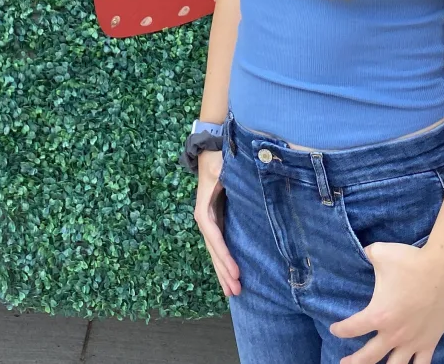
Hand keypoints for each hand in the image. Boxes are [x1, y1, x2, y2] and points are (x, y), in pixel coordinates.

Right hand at [192, 149, 240, 296]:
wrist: (210, 150)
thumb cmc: (217, 158)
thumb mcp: (222, 166)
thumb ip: (227, 175)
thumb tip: (239, 182)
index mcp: (204, 208)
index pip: (214, 236)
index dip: (224, 255)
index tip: (236, 273)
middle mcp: (205, 218)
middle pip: (213, 250)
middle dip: (223, 272)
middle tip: (236, 292)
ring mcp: (210, 220)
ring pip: (215, 251)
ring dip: (222, 272)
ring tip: (233, 292)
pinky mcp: (217, 220)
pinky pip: (219, 245)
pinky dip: (223, 261)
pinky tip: (230, 274)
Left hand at [329, 241, 443, 363]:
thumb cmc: (410, 262)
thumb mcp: (379, 253)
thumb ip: (367, 255)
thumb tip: (364, 253)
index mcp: (379, 315)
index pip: (353, 328)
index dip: (340, 330)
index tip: (334, 329)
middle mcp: (394, 334)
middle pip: (369, 356)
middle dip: (355, 361)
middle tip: (344, 362)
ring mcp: (413, 341)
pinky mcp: (430, 342)